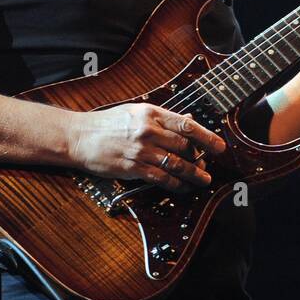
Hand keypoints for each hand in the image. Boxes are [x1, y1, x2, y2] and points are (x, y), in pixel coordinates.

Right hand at [66, 103, 226, 191]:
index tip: (220, 146)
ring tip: (204, 180)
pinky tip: (183, 187)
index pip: (187, 125)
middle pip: (185, 147)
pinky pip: (162, 178)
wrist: (79, 136)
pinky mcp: (133, 168)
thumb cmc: (108, 123)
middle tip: (207, 165)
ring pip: (177, 165)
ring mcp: (141, 151)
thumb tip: (190, 123)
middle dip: (200, 159)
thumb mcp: (137, 112)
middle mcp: (148, 131)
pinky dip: (176, 184)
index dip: (207, 137)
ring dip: (194, 174)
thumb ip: (163, 118)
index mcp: (151, 113)